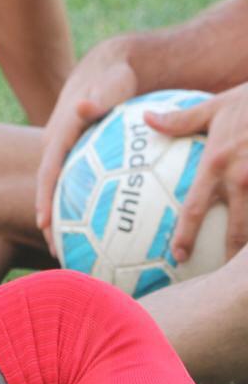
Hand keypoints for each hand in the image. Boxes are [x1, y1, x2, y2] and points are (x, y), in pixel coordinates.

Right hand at [35, 40, 139, 250]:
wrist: (107, 71)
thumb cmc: (114, 78)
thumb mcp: (110, 84)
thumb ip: (100, 98)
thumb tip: (84, 107)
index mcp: (60, 134)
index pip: (48, 170)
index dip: (44, 197)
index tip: (45, 224)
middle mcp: (55, 146)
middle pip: (48, 188)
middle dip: (50, 222)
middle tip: (58, 254)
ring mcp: (63, 152)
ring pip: (58, 190)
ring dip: (62, 220)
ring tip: (72, 253)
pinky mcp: (74, 156)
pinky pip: (72, 185)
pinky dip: (78, 208)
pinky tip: (94, 232)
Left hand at [147, 83, 247, 262]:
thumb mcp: (215, 106)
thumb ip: (181, 119)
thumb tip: (146, 118)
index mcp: (217, 162)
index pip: (195, 206)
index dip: (186, 233)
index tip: (178, 255)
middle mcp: (242, 176)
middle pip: (234, 227)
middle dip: (226, 255)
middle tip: (214, 277)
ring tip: (242, 270)